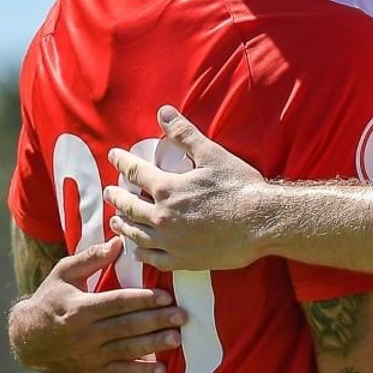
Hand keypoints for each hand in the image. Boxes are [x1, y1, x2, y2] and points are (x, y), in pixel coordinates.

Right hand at [8, 237, 183, 372]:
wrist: (25, 340)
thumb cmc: (49, 300)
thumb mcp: (62, 274)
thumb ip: (90, 258)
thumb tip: (118, 242)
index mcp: (80, 308)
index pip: (117, 302)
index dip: (142, 299)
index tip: (166, 296)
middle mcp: (85, 334)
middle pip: (126, 326)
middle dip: (156, 321)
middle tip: (182, 316)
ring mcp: (88, 355)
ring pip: (126, 349)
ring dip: (153, 345)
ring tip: (176, 339)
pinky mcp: (91, 371)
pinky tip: (161, 371)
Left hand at [104, 106, 270, 270]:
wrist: (262, 222)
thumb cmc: (240, 187)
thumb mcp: (212, 155)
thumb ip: (185, 134)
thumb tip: (164, 113)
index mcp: (168, 189)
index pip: (135, 172)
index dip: (122, 162)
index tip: (114, 156)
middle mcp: (163, 217)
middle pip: (129, 206)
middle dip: (116, 196)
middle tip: (109, 192)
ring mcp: (171, 241)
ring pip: (136, 233)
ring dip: (123, 224)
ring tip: (116, 220)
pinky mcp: (183, 260)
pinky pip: (152, 259)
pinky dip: (141, 253)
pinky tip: (137, 250)